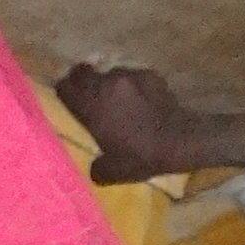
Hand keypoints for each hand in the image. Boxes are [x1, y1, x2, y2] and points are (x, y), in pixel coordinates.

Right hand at [56, 62, 204, 185]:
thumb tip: (93, 167)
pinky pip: (133, 76)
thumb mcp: (113, 172)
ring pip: (109, 73)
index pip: (64, 87)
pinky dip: (133, 86)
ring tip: (120, 102)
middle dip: (82, 83)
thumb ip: (96, 168)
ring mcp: (129, 75)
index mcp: (91, 105)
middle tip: (89, 98)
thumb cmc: (142, 156)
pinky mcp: (149, 74)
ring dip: (109, 85)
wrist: (181, 140)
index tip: (68, 102)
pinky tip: (143, 102)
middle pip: (82, 72)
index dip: (63, 93)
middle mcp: (105, 84)